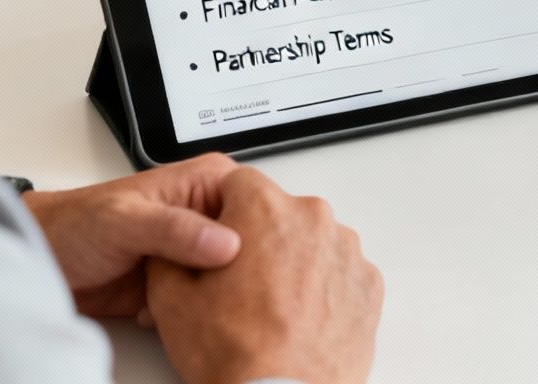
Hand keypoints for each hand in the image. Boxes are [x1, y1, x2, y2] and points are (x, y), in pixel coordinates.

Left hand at [22, 153, 241, 321]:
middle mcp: (203, 216)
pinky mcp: (178, 283)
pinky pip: (202, 302)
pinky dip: (188, 314)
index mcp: (202, 183)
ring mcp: (191, 252)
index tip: (254, 263)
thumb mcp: (125, 221)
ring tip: (187, 306)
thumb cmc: (75, 224)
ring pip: (226, 280)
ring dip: (210, 298)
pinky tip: (165, 315)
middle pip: (248, 248)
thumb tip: (225, 243)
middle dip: (234, 275)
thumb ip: (174, 229)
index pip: (256, 204)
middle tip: (216, 292)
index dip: (261, 234)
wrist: (43, 259)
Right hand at [146, 167, 382, 383]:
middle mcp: (313, 218)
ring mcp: (347, 251)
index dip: (221, 214)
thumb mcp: (169, 297)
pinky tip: (300, 318)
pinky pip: (339, 273)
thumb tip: (171, 246)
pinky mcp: (369, 284)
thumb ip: (168, 252)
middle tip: (240, 285)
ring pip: (311, 242)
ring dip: (294, 262)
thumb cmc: (236, 352)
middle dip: (260, 239)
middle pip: (277, 212)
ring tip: (271, 307)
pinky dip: (324, 289)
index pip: (237, 184)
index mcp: (264, 208)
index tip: (218, 242)